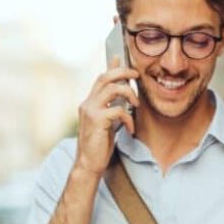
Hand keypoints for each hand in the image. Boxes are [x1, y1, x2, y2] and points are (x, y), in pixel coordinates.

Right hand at [74, 58, 138, 177]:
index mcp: (89, 103)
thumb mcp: (107, 123)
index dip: (112, 67)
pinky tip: (130, 129)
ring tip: (136, 105)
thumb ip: (112, 108)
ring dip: (129, 93)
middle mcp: (87, 103)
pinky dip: (128, 118)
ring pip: (112, 89)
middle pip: (105, 77)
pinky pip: (118, 111)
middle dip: (123, 72)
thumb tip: (122, 98)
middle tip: (137, 75)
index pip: (101, 78)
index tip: (121, 58)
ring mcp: (90, 111)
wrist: (88, 164)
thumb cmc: (99, 145)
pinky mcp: (96, 120)